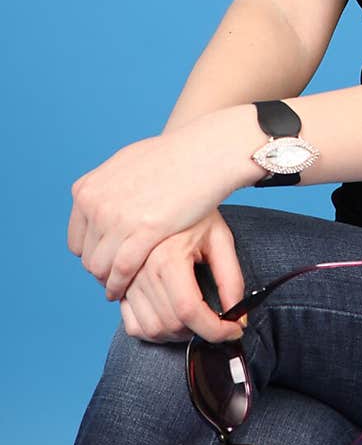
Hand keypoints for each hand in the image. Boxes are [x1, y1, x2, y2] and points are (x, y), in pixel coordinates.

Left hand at [68, 107, 256, 300]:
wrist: (201, 153)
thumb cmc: (171, 157)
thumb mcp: (123, 164)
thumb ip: (106, 186)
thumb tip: (99, 201)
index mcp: (87, 189)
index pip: (76, 239)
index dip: (93, 254)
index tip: (109, 261)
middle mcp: (95, 203)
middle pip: (87, 255)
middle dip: (102, 269)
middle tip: (118, 278)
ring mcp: (117, 217)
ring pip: (99, 267)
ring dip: (109, 281)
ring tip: (122, 287)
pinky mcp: (143, 231)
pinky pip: (121, 270)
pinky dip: (119, 285)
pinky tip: (125, 290)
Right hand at [119, 210, 247, 344]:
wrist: (166, 190)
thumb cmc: (196, 213)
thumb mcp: (221, 240)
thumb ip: (231, 280)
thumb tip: (238, 320)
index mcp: (168, 257)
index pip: (190, 311)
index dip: (216, 330)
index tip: (233, 331)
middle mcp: (141, 269)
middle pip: (171, 324)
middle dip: (200, 331)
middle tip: (216, 320)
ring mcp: (125, 277)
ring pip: (150, 329)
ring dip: (177, 334)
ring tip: (195, 318)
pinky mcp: (118, 282)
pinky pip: (131, 324)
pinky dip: (152, 330)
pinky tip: (171, 315)